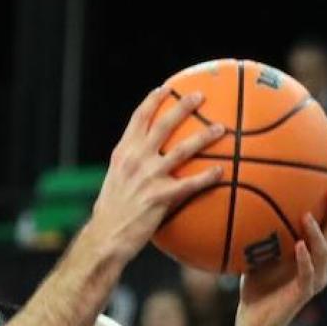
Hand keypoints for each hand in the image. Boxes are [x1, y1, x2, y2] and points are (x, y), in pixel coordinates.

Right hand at [87, 87, 225, 265]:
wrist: (105, 237)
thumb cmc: (111, 213)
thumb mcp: (115, 181)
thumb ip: (130, 166)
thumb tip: (146, 159)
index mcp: (123, 153)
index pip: (138, 118)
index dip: (154, 100)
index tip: (167, 88)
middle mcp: (135, 159)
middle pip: (163, 125)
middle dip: (183, 106)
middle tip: (199, 96)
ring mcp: (149, 177)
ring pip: (183, 149)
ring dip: (205, 137)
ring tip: (222, 128)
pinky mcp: (161, 196)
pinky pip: (191, 184)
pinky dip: (207, 177)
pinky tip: (221, 172)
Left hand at [236, 183, 326, 325]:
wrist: (254, 321)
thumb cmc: (257, 285)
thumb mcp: (260, 254)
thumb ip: (263, 233)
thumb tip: (250, 204)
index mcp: (313, 255)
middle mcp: (320, 266)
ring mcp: (314, 280)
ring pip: (323, 252)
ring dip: (316, 232)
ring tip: (308, 215)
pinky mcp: (303, 294)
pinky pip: (307, 274)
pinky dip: (304, 259)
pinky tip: (299, 245)